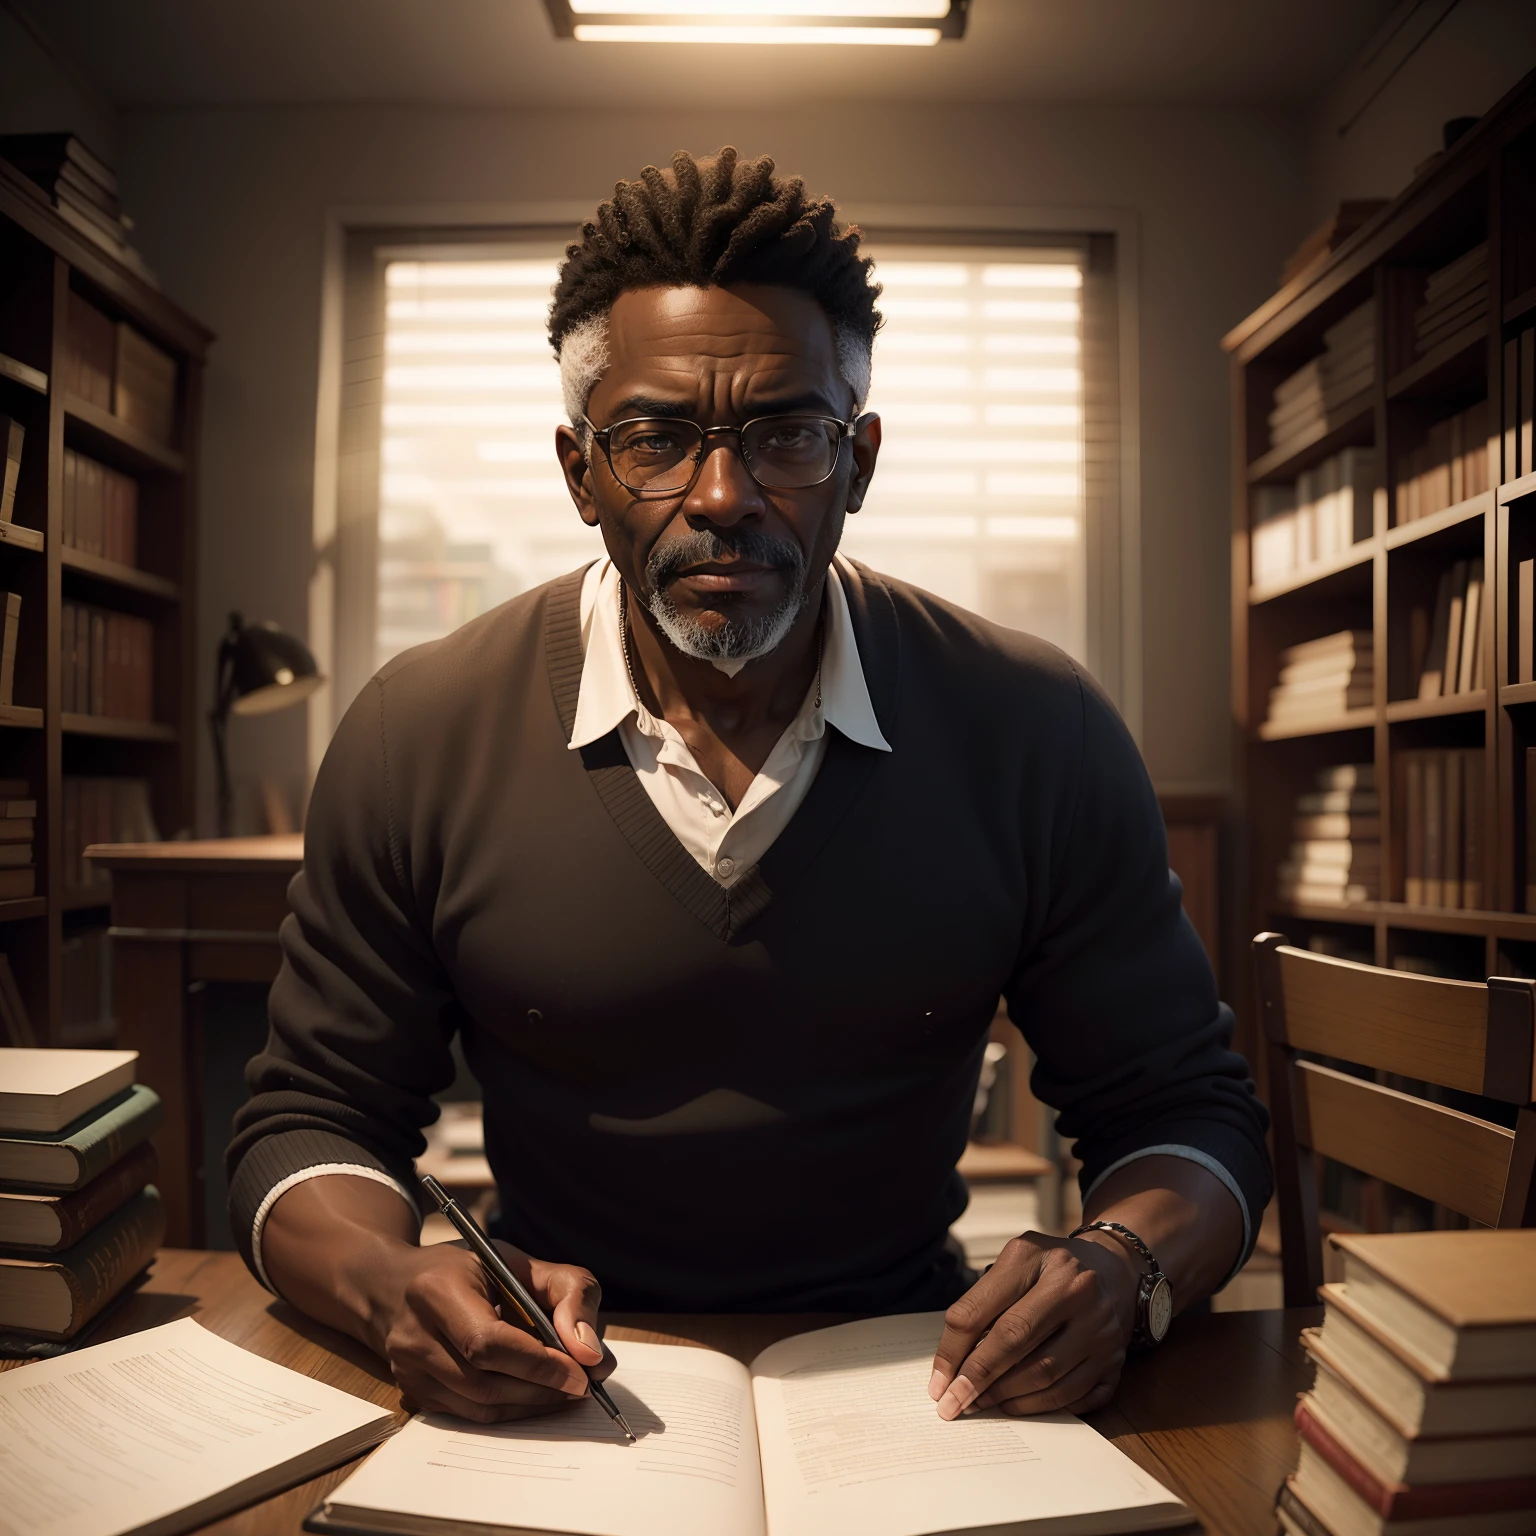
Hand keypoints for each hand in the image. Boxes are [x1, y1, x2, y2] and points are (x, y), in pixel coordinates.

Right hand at [368, 1238, 615, 1423]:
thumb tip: (591, 1353)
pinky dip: (509, 1410)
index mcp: (437, 1290)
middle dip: (542, 1389)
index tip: (581, 1374)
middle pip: (485, 1382)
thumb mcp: (522, 1261)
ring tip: (565, 1391)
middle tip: (583, 1386)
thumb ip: (569, 1293)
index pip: (487, 1343)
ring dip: (530, 1405)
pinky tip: (534, 1395)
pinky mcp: (413, 1393)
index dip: (538, 1364)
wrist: (396, 1286)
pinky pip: (469, 1415)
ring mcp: (408, 1370)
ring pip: (479, 1407)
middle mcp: (414, 1335)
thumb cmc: (468, 1269)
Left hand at [928, 1229, 1140, 1419]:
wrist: (1113, 1271)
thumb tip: (950, 1364)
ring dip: (1006, 1396)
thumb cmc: (1048, 1269)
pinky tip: (1016, 1405)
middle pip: (1014, 1342)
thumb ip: (982, 1302)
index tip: (937, 1383)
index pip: (983, 1310)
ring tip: (981, 1403)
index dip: (953, 1351)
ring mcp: (1101, 1325)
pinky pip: (1073, 1395)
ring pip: (1045, 1375)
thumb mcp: (1013, 1264)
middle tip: (953, 1403)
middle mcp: (1075, 1287)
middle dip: (977, 1379)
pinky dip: (1039, 1406)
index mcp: (1036, 1257)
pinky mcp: (1116, 1358)